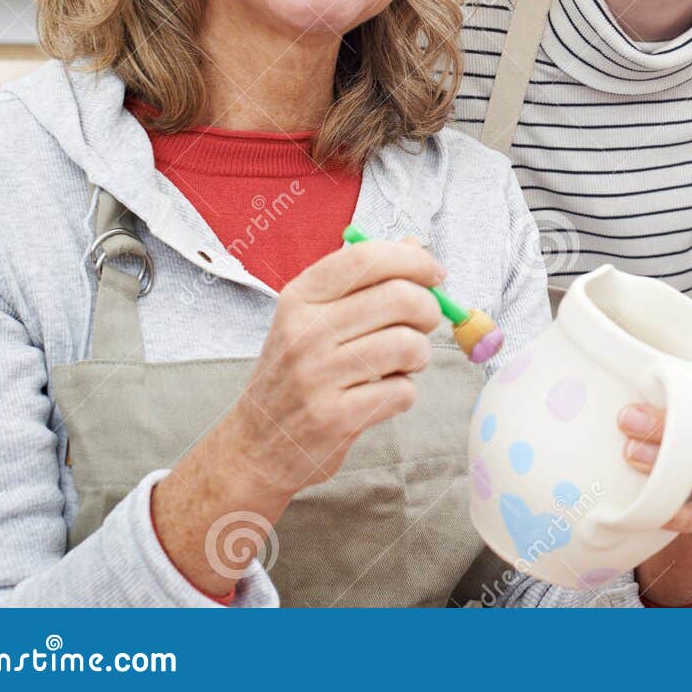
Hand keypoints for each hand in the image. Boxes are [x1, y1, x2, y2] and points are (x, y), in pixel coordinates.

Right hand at [152, 236, 445, 593]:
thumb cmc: (296, 374)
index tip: (435, 273)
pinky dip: (405, 392)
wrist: (255, 445)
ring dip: (420, 354)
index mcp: (300, 298)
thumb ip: (363, 282)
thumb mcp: (314, 318)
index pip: (365, 258)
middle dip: (429, 309)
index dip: (413, 260)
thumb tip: (414, 246)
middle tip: (426, 322)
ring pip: (407, 344)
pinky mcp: (334, 416)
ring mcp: (317, 375)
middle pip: (398, 297)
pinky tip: (384, 393)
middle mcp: (305, 331)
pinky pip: (402, 391)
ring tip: (405, 362)